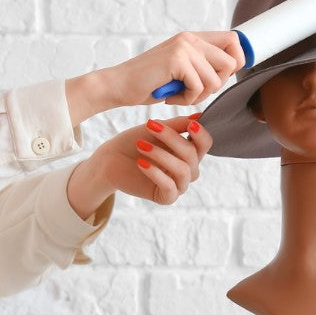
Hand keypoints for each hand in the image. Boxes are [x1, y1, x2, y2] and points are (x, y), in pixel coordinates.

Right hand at [65, 31, 245, 124]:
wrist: (119, 86)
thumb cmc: (151, 83)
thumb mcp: (183, 70)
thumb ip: (203, 64)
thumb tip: (235, 67)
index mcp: (193, 38)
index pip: (234, 40)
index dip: (237, 61)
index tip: (222, 77)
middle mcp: (190, 39)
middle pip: (231, 63)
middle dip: (217, 84)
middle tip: (196, 91)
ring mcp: (183, 48)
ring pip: (216, 80)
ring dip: (200, 95)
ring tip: (180, 94)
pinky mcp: (176, 60)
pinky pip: (199, 87)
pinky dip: (187, 99)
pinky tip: (171, 96)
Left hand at [66, 114, 212, 218]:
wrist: (110, 160)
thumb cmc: (134, 142)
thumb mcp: (156, 129)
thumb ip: (177, 125)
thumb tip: (199, 117)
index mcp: (189, 152)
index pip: (205, 144)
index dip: (201, 135)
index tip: (189, 125)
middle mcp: (188, 170)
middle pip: (192, 155)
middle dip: (171, 139)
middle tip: (149, 126)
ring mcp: (179, 185)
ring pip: (182, 171)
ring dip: (161, 155)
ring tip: (141, 145)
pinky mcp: (166, 197)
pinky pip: (169, 187)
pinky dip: (155, 173)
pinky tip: (141, 163)